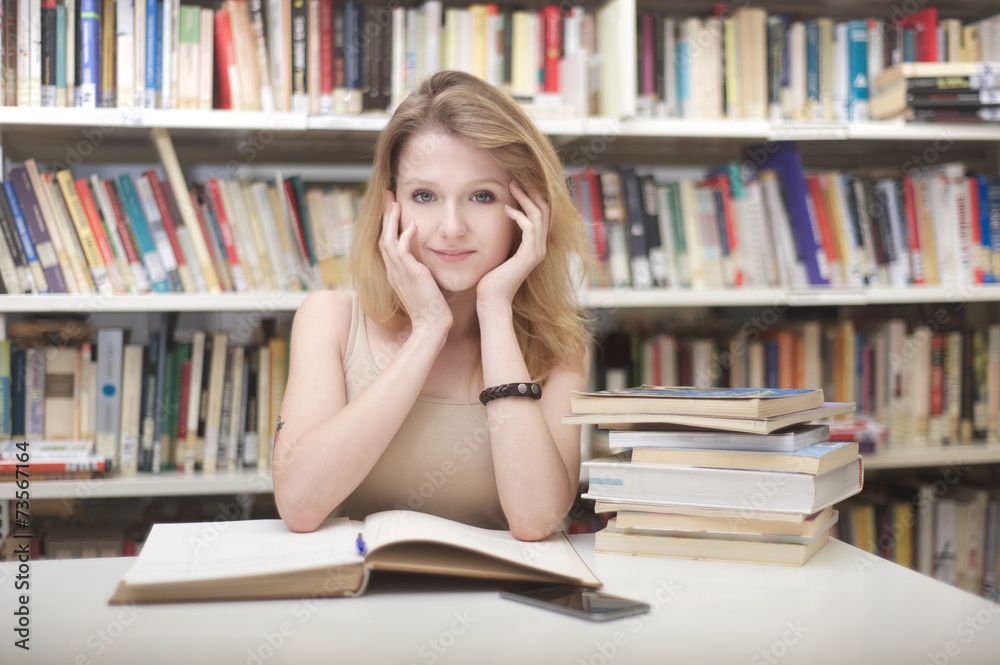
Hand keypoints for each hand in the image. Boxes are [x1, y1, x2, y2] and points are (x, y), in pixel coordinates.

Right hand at [378, 191, 451, 333]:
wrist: (432, 325)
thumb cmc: (432, 308)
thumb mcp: (425, 285)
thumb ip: (422, 270)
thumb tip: (427, 260)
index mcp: (396, 273)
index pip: (387, 243)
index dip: (388, 225)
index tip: (392, 208)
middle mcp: (394, 271)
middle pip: (383, 237)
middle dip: (385, 215)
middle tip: (388, 196)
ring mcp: (399, 273)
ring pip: (388, 241)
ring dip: (391, 220)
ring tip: (395, 202)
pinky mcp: (410, 275)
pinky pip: (402, 251)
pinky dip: (406, 237)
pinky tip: (413, 225)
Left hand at [477, 182, 549, 305]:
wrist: (492, 299)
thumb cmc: (491, 277)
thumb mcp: (500, 250)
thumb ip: (505, 236)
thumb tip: (500, 216)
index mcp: (535, 245)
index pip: (542, 213)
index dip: (533, 195)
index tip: (519, 182)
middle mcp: (540, 247)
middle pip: (545, 210)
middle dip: (532, 191)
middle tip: (517, 177)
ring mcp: (536, 252)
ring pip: (539, 215)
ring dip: (526, 198)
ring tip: (512, 186)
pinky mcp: (529, 256)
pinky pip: (530, 228)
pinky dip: (519, 215)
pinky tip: (506, 209)